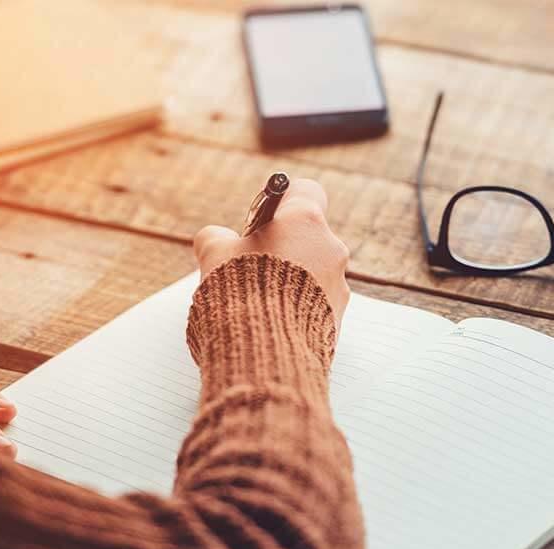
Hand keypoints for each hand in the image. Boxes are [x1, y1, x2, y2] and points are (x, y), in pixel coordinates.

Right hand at [194, 178, 350, 326]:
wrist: (265, 353)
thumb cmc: (239, 295)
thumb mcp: (214, 256)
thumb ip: (216, 238)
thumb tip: (217, 238)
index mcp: (304, 221)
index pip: (304, 191)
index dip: (281, 202)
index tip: (262, 219)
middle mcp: (331, 248)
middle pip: (306, 236)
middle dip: (281, 248)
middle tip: (250, 267)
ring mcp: (339, 284)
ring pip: (312, 272)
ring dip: (289, 281)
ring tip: (258, 301)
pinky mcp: (338, 317)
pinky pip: (316, 303)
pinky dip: (296, 308)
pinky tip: (271, 322)